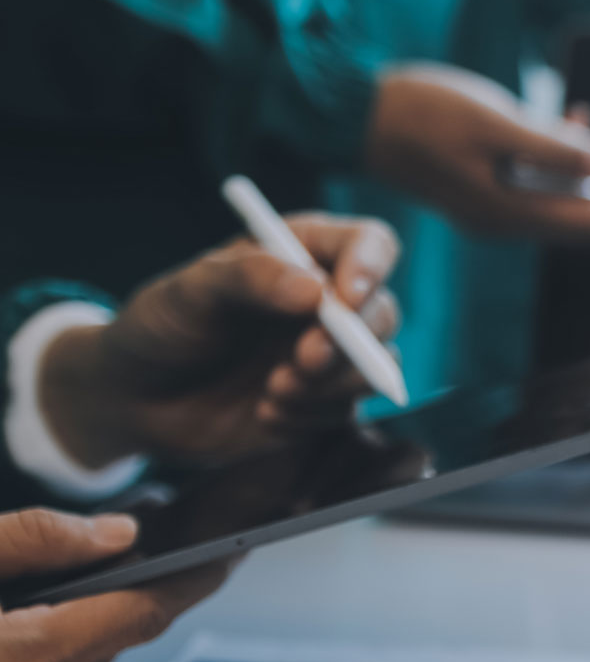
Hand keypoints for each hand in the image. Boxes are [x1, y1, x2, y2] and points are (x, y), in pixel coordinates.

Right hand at [0, 509, 224, 661]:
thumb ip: (31, 540)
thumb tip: (119, 533)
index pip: (142, 612)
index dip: (197, 571)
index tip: (234, 542)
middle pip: (114, 641)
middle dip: (123, 592)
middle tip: (137, 543)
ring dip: (81, 630)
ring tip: (63, 589)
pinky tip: (28, 633)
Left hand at [38, 216, 400, 469]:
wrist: (135, 401)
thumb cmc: (161, 328)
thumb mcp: (191, 291)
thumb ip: (250, 278)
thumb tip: (316, 290)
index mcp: (303, 254)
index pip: (368, 245)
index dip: (370, 267)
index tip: (344, 299)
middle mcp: (326, 301)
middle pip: (382, 312)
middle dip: (349, 342)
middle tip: (302, 359)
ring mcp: (329, 353)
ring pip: (376, 365)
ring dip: (330, 386)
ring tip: (273, 392)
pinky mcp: (323, 401)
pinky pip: (348, 410)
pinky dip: (310, 416)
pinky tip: (265, 413)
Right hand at [366, 63, 589, 240]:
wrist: (356, 110)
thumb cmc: (419, 110)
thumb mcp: (493, 122)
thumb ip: (554, 147)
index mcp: (510, 212)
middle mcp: (509, 216)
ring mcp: (499, 198)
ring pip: (571, 189)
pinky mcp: (491, 178)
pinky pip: (546, 174)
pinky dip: (571, 149)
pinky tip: (585, 118)